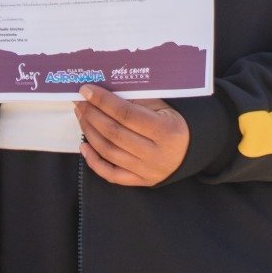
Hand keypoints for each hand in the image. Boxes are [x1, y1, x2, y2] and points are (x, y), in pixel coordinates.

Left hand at [74, 84, 188, 186]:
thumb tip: (103, 94)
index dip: (103, 101)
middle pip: (115, 134)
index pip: (126, 114)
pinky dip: (94, 161)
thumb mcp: (163, 106)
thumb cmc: (174, 122)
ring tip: (81, 117)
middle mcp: (156, 154)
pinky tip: (84, 146)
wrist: (191, 150)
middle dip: (93, 115)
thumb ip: (137, 101)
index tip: (86, 90)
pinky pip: (112, 175)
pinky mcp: (140, 182)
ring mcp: (147, 171)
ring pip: (110, 152)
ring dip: (90, 133)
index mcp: (165, 131)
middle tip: (80, 102)